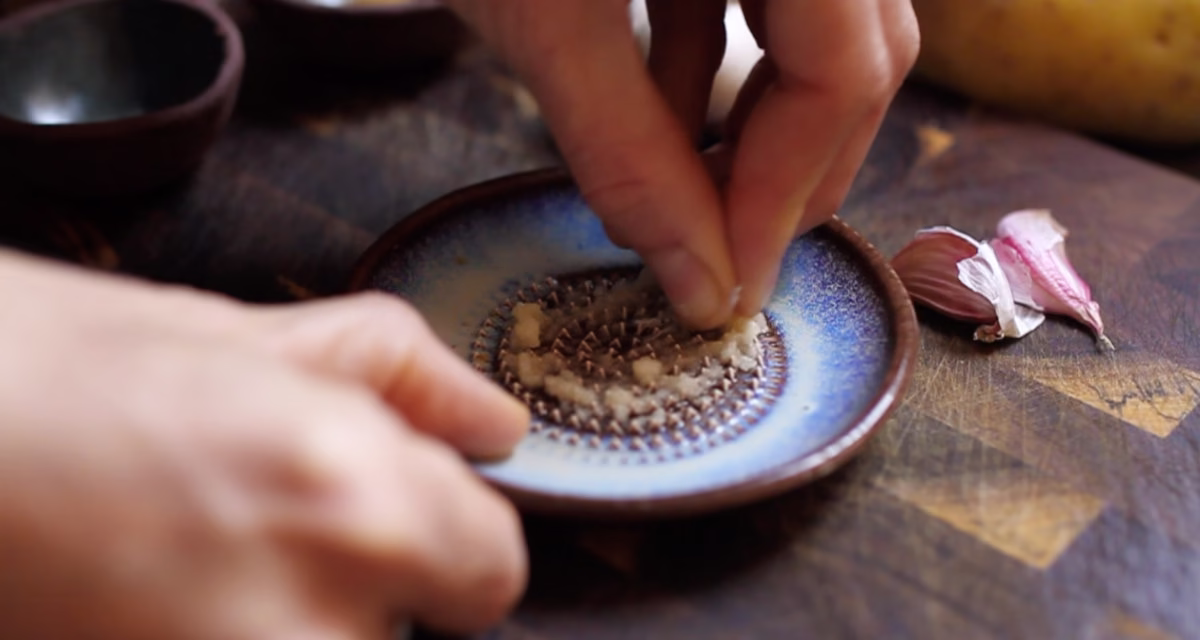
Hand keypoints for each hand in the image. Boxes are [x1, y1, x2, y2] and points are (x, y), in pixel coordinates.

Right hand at [0, 250, 529, 638]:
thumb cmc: (35, 366)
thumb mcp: (233, 338)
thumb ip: (399, 378)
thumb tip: (496, 423)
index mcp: (352, 499)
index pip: (491, 571)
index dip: (446, 542)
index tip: (398, 525)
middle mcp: (313, 621)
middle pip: (409, 639)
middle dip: (364, 593)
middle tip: (254, 533)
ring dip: (289, 624)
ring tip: (184, 564)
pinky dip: (221, 634)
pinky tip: (159, 595)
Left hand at [445, 0, 918, 327]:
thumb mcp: (544, 17)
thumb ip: (629, 153)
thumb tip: (705, 284)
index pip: (846, 69)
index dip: (789, 193)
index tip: (730, 284)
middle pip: (856, 50)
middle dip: (788, 166)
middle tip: (722, 252)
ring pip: (817, 29)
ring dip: (753, 124)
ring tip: (683, 197)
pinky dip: (711, 67)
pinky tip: (659, 122)